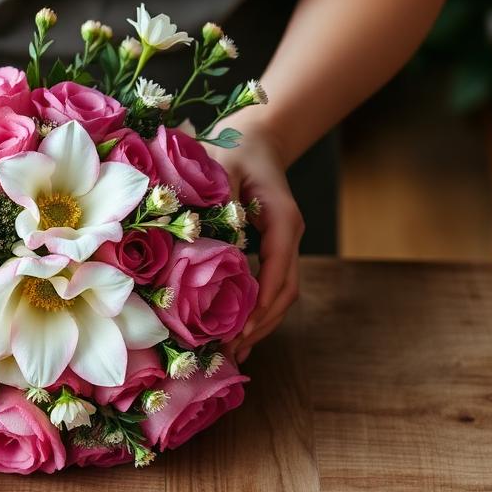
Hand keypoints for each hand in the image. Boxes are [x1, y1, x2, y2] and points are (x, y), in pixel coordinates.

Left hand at [210, 123, 304, 362]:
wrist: (257, 138)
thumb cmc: (236, 149)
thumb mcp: (222, 168)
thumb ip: (217, 204)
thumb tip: (203, 245)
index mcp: (282, 217)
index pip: (279, 266)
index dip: (262, 300)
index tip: (241, 328)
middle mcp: (288, 235)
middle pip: (284, 291)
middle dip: (260, 323)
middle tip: (230, 351)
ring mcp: (283, 245)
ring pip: (281, 294)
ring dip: (259, 325)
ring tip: (233, 353)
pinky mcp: (272, 250)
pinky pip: (270, 286)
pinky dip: (255, 312)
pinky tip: (235, 334)